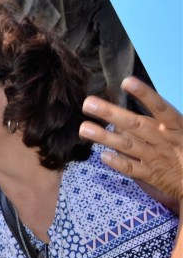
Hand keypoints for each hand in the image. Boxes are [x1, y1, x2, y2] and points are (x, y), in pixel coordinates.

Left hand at [80, 77, 182, 202]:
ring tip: (84, 129)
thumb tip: (118, 117)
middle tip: (87, 103)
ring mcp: (158, 158)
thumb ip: (151, 123)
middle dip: (111, 114)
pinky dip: (119, 163)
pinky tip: (103, 156)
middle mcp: (165, 140)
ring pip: (129, 146)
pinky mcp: (153, 175)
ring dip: (105, 137)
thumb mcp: (176, 131)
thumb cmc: (182, 149)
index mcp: (175, 126)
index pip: (160, 107)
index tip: (127, 81)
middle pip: (136, 125)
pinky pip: (133, 169)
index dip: (144, 94)